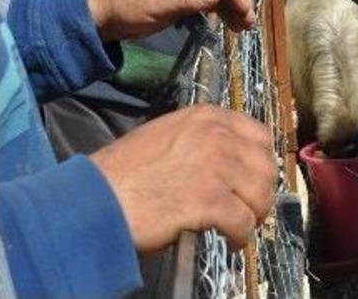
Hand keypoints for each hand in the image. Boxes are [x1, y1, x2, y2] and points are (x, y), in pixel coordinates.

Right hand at [89, 105, 275, 252]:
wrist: (93, 199)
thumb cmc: (123, 172)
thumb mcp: (166, 136)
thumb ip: (202, 140)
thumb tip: (230, 162)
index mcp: (207, 117)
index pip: (259, 136)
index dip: (261, 162)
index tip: (254, 180)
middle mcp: (216, 136)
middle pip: (265, 167)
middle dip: (262, 193)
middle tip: (251, 210)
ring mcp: (215, 167)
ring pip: (259, 195)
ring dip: (254, 215)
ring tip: (240, 226)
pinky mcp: (209, 200)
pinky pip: (243, 221)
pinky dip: (241, 235)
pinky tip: (231, 240)